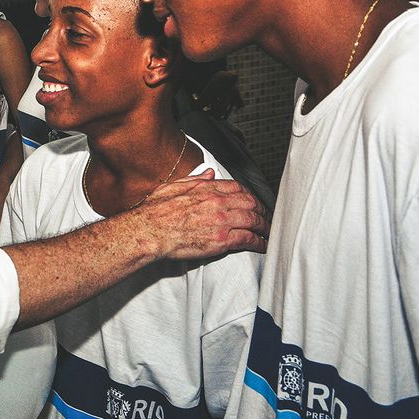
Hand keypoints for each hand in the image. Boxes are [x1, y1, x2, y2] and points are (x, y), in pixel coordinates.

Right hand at [120, 169, 268, 259]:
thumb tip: (210, 172)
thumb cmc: (155, 212)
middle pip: (251, 203)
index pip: (237, 188)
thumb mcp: (173, 186)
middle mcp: (218, 202)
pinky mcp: (221, 240)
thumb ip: (195, 179)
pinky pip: (248, 239)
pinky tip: (263, 245)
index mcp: (207, 189)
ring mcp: (221, 221)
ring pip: (253, 220)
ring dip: (264, 227)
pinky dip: (259, 242)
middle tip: (266, 217)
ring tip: (268, 232)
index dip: (249, 195)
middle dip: (262, 210)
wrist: (149, 231)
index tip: (253, 201)